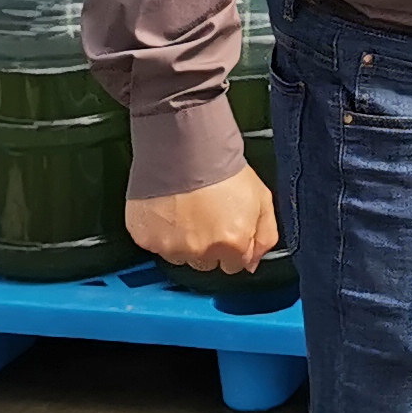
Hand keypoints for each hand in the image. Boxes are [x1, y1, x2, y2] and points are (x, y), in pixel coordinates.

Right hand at [127, 169, 280, 276]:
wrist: (184, 146)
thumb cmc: (221, 168)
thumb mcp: (262, 199)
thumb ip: (264, 236)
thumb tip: (253, 262)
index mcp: (233, 244)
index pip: (234, 266)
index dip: (231, 246)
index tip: (225, 229)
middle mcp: (202, 252)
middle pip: (206, 263)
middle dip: (207, 245)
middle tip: (204, 215)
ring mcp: (172, 247)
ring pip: (180, 256)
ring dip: (182, 240)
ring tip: (185, 209)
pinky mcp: (146, 238)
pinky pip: (155, 244)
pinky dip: (159, 231)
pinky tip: (167, 209)